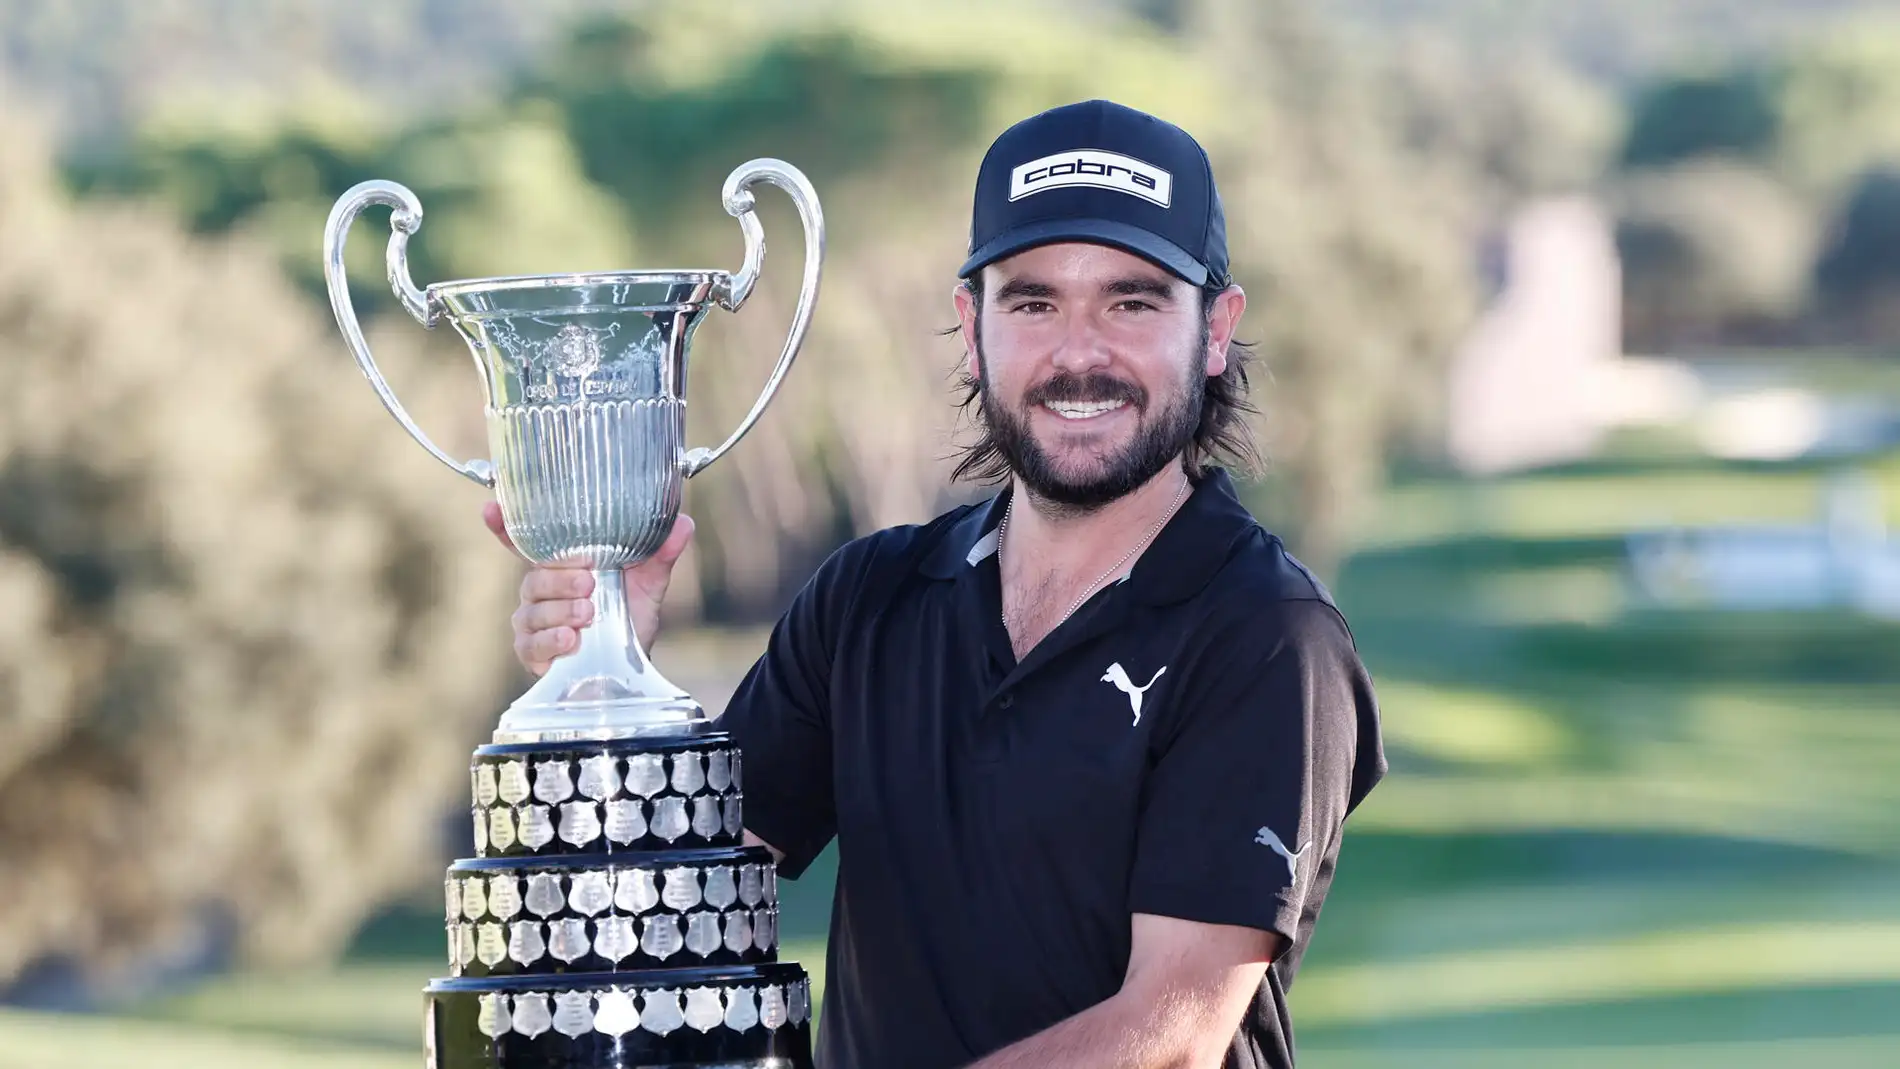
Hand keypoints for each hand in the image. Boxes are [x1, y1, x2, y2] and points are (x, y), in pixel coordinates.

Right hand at [483, 501, 695, 676]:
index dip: (504, 525)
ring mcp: (533, 621)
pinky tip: (570, 640)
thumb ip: (660, 553)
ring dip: (560, 610)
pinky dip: (551, 640)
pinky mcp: (532, 652)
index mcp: (562, 565)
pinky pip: (530, 643)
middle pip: (535, 576)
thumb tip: (683, 523)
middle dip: (560, 578)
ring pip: (532, 609)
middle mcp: (541, 589)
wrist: (631, 664)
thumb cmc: (630, 615)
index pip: (526, 541)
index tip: (491, 508)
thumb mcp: (649, 582)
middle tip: (589, 584)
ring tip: (588, 613)